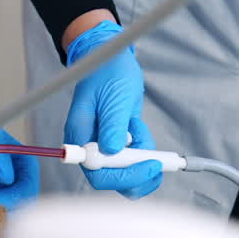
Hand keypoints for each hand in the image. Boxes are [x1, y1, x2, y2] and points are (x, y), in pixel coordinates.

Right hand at [64, 20, 162, 198]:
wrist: (112, 58)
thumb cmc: (108, 71)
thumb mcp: (114, 97)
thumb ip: (113, 125)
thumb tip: (113, 151)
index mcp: (81, 136)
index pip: (97, 172)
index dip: (122, 176)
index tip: (148, 165)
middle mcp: (90, 145)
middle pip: (112, 179)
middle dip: (137, 175)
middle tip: (156, 161)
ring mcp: (104, 145)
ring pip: (126, 173)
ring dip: (142, 159)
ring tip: (140, 129)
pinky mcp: (118, 141)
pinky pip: (134, 158)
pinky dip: (144, 147)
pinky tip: (137, 125)